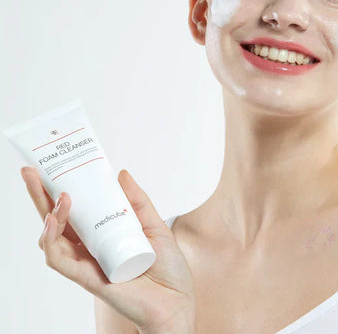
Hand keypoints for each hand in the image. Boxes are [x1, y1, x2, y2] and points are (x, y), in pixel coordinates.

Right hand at [21, 166, 195, 332]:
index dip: (61, 190)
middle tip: (30, 172)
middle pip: (56, 220)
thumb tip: (120, 173)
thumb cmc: (166, 268)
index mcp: (103, 234)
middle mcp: (90, 247)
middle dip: (40, 196)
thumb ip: (137, 202)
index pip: (76, 210)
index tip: (52, 166)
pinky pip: (60, 261)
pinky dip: (52, 241)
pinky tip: (55, 222)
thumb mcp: (155, 225)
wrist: (177, 301)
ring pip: (52, 239)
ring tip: (60, 195)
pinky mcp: (88, 278)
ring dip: (50, 215)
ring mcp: (87, 263)